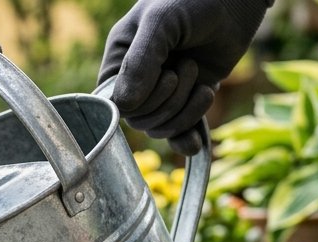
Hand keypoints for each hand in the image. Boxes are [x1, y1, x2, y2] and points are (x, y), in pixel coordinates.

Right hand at [99, 0, 271, 154]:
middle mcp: (137, 79)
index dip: (138, 101)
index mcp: (120, 59)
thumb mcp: (161, 23)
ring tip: (203, 82)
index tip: (166, 75)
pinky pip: (179, 130)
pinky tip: (196, 142)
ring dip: (185, 111)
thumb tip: (123, 106)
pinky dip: (188, 136)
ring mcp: (163, 91)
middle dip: (168, 101)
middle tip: (188, 66)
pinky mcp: (187, 98)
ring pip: (159, 127)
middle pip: (139, 119)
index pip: (114, 102)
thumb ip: (140, 61)